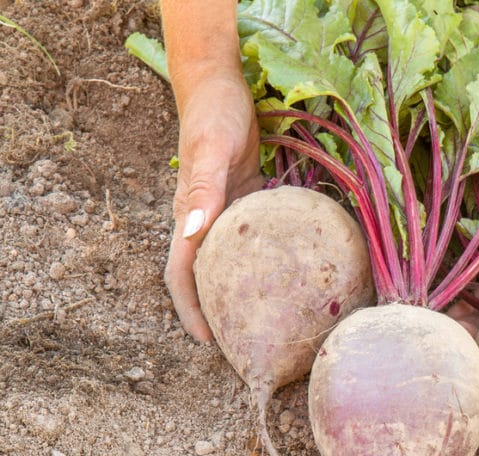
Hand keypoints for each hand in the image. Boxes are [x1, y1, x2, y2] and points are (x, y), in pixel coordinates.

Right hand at [164, 68, 264, 341]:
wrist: (219, 86)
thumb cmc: (213, 115)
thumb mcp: (211, 151)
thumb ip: (203, 190)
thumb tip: (192, 232)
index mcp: (188, 216)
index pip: (180, 274)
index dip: (190, 310)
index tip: (208, 342)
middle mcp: (203, 221)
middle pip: (205, 276)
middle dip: (219, 311)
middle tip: (248, 341)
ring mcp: (224, 212)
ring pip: (229, 262)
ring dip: (243, 289)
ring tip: (271, 317)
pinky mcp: (244, 201)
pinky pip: (253, 239)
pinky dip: (266, 259)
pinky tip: (293, 271)